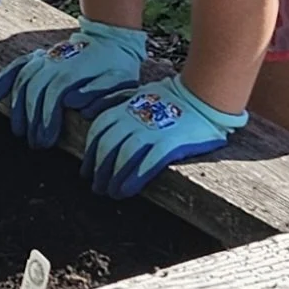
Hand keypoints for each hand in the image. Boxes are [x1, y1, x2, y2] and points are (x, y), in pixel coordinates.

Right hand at [0, 19, 146, 148]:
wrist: (111, 38)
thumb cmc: (118, 66)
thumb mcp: (119, 81)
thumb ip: (99, 92)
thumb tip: (73, 103)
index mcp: (75, 69)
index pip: (53, 95)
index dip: (47, 119)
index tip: (46, 141)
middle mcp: (55, 61)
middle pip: (34, 90)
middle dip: (31, 119)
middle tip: (34, 143)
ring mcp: (46, 57)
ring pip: (23, 80)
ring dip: (17, 107)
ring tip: (18, 130)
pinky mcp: (40, 56)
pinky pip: (18, 66)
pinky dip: (4, 78)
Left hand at [81, 76, 247, 198]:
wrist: (201, 96)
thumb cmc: (170, 98)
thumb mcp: (138, 95)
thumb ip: (117, 105)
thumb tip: (88, 113)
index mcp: (123, 108)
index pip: (98, 133)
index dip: (90, 154)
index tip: (87, 171)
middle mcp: (132, 120)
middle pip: (108, 148)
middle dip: (100, 170)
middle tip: (97, 187)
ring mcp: (150, 132)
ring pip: (124, 157)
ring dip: (115, 178)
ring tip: (112, 193)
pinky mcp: (169, 144)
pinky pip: (146, 163)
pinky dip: (134, 178)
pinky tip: (128, 190)